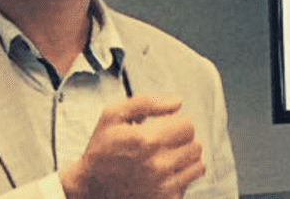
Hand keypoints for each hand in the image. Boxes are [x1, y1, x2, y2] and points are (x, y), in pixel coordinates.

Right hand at [61, 95, 205, 198]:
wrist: (91, 186)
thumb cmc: (102, 149)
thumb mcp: (112, 115)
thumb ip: (146, 102)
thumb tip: (177, 102)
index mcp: (146, 140)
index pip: (188, 125)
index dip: (178, 122)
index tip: (167, 127)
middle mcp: (157, 165)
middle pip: (195, 144)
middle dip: (182, 140)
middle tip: (165, 142)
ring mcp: (163, 185)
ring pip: (198, 164)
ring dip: (186, 158)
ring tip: (168, 156)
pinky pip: (189, 182)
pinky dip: (181, 176)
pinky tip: (164, 173)